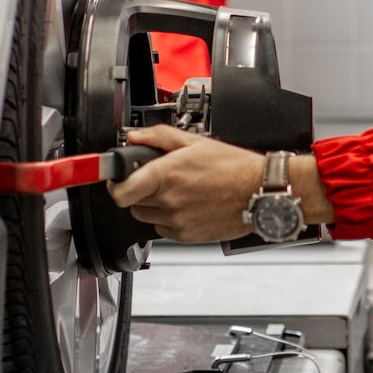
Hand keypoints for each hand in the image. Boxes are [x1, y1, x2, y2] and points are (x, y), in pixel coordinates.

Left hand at [107, 125, 259, 241]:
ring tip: (176, 191)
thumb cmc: (233, 167)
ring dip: (153, 205)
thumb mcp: (195, 141)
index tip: (117, 180)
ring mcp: (177, 221)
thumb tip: (135, 137)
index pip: (120, 191)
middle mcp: (169, 201)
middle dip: (139, 190)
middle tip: (158, 180)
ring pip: (146, 217)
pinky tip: (187, 205)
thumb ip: (158, 137)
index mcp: (166, 175)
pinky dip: (169, 219)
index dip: (114, 185)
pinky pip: (163, 229)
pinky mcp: (185, 236)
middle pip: (131, 202)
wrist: (258, 192)